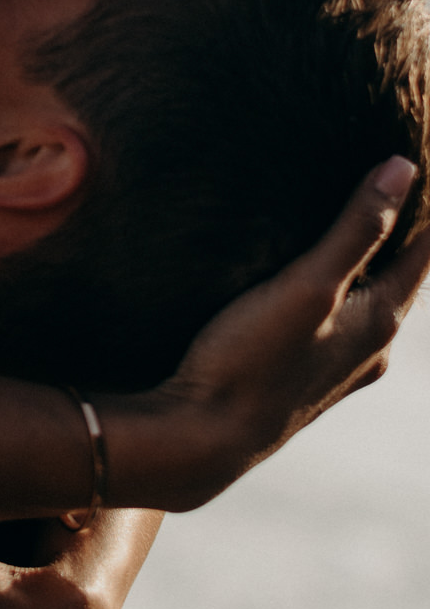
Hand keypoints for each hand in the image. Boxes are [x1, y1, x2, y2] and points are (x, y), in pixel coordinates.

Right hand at [109, 157, 429, 511]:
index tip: (423, 170)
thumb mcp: (307, 284)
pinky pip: (335, 329)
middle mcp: (369, 351)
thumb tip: (403, 168)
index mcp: (378, 322)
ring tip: (354, 233)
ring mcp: (336, 372)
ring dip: (367, 271)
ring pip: (366, 309)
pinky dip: (337, 299)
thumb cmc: (251, 360)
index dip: (426, 212)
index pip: (422, 255)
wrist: (201, 440)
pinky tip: (312, 293)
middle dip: (401, 239)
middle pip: (399, 282)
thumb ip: (356, 228)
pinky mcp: (301, 383)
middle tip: (394, 192)